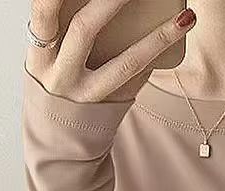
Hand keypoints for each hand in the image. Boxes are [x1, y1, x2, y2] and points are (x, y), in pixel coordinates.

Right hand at [26, 0, 196, 102]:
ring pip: (125, 63)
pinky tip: (177, 36)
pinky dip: (157, 56)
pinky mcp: (110, 107)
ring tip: (184, 17)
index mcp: (40, 55)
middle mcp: (60, 75)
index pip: (44, 11)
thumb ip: (61, 31)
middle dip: (110, 1)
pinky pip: (137, 79)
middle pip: (83, 29)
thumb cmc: (58, 87)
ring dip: (157, 37)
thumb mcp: (48, 60)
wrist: (60, 143)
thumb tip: (96, 4)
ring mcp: (87, 95)